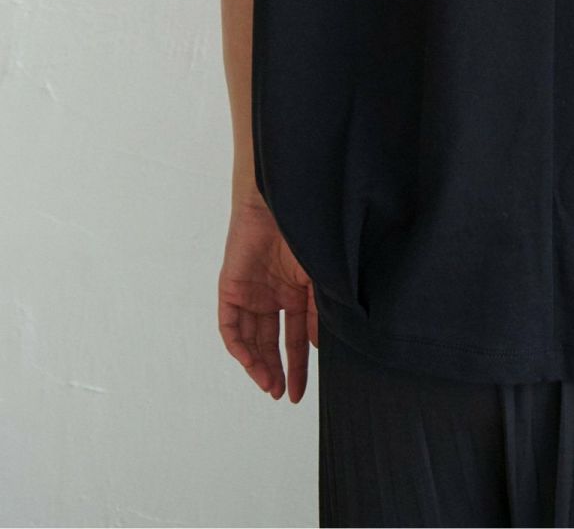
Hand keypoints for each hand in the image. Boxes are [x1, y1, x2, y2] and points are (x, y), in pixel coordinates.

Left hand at [218, 197, 317, 401]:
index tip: (303, 391)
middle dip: (278, 370)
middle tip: (284, 394)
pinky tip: (250, 362)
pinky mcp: (231, 290)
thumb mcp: (319, 277)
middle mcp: (272, 296)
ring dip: (258, 364)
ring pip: (250, 340)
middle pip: (272, 343)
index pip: (296, 337)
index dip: (300, 364)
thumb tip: (320, 346)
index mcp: (296, 293)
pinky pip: (230, 327)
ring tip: (270, 385)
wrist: (277, 203)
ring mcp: (251, 294)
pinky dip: (239, 347)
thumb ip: (320, 310)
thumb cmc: (305, 231)